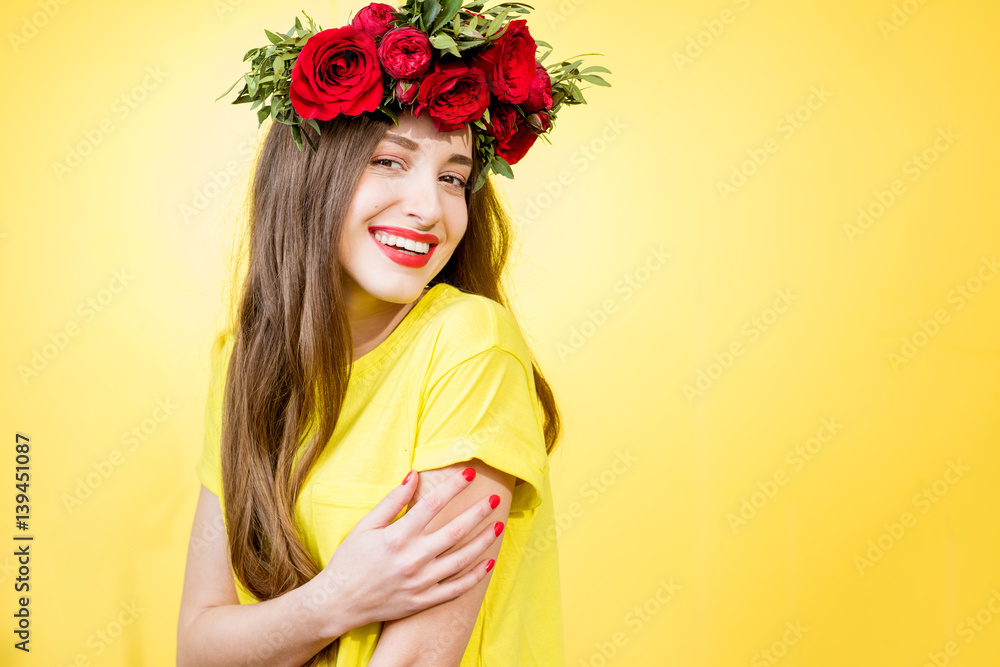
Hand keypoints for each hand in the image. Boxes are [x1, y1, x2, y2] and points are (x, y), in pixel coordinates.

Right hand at [313, 467, 502, 627]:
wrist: (338, 603)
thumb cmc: (349, 560)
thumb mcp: (365, 526)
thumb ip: (391, 502)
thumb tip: (413, 476)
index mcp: (397, 537)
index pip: (432, 505)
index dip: (453, 487)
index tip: (469, 473)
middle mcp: (412, 559)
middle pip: (455, 530)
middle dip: (478, 512)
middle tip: (495, 498)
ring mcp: (420, 582)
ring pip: (461, 559)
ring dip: (483, 541)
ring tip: (499, 526)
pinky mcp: (423, 601)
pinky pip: (456, 589)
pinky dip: (474, 576)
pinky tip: (488, 562)